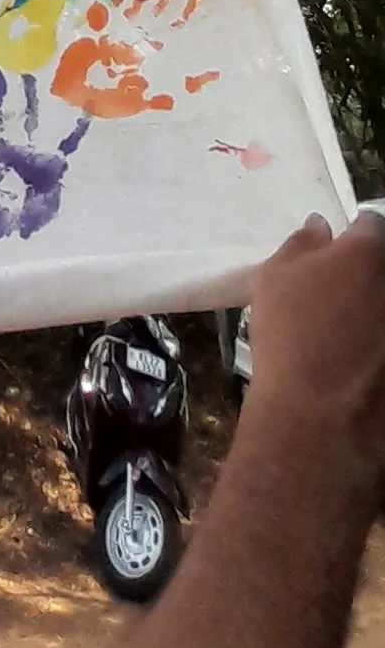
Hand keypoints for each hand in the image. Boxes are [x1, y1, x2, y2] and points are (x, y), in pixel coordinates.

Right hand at [246, 211, 384, 495]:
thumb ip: (301, 244)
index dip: (354, 236)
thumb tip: (321, 226)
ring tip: (352, 336)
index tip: (340, 253)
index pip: (371, 225)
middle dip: (370, 276)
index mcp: (367, 253)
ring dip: (375, 313)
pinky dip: (378, 350)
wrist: (317, 422)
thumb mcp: (273, 279)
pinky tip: (362, 365)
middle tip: (344, 297)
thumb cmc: (289, 339)